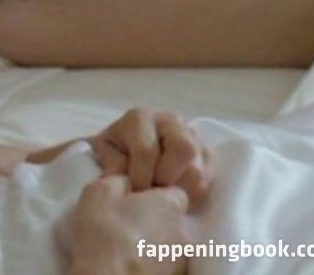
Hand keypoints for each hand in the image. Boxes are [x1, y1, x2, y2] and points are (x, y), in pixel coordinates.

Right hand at [68, 175, 191, 274]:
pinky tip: (132, 263)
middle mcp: (183, 230)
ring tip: (127, 247)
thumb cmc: (104, 232)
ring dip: (154, 243)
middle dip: (154, 219)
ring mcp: (181, 259)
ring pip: (169, 243)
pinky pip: (165, 264)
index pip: (174, 192)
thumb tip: (126, 181)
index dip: (154, 195)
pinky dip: (152, 262)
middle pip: (172, 219)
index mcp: (169, 204)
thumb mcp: (99, 191)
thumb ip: (118, 179)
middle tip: (126, 224)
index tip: (134, 201)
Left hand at [90, 107, 211, 206]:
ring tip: (162, 195)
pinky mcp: (207, 154)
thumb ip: (112, 162)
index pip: (147, 150)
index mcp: (142, 118)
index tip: (132, 190)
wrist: (129, 146)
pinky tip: (175, 195)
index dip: (139, 176)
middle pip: (184, 149)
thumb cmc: (116, 148)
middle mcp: (172, 122)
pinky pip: (208, 179)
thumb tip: (123, 179)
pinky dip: (192, 193)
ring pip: (198, 168)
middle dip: (167, 177)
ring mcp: (193, 136)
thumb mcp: (105, 151)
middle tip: (153, 190)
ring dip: (180, 189)